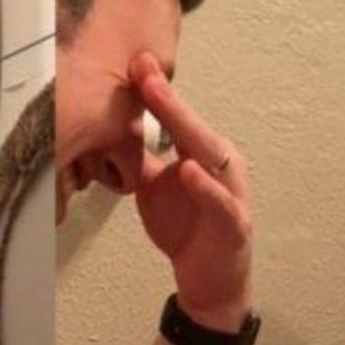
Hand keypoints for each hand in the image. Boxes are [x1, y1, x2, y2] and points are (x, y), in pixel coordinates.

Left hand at [130, 52, 251, 329]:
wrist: (209, 282)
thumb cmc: (187, 227)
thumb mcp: (154, 187)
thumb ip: (140, 158)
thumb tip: (110, 129)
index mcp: (202, 155)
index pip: (177, 118)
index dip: (156, 92)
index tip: (135, 62)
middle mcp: (221, 167)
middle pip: (193, 128)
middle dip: (169, 100)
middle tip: (145, 70)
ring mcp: (231, 194)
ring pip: (212, 156)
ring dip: (188, 129)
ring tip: (163, 104)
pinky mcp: (234, 225)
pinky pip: (221, 203)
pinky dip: (206, 187)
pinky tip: (188, 170)